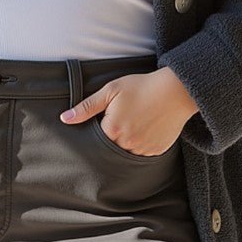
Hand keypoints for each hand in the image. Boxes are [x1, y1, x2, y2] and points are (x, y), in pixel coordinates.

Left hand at [58, 67, 197, 155]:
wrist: (175, 90)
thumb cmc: (141, 87)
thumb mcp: (110, 91)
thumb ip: (87, 107)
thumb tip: (65, 119)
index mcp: (113, 130)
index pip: (96, 140)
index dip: (99, 129)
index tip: (106, 119)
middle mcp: (127, 144)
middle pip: (111, 149)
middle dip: (113, 137)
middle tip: (123, 120)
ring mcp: (143, 150)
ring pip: (127, 153)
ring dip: (126, 142)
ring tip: (135, 123)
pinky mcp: (156, 151)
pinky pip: (143, 154)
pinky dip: (141, 145)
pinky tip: (146, 129)